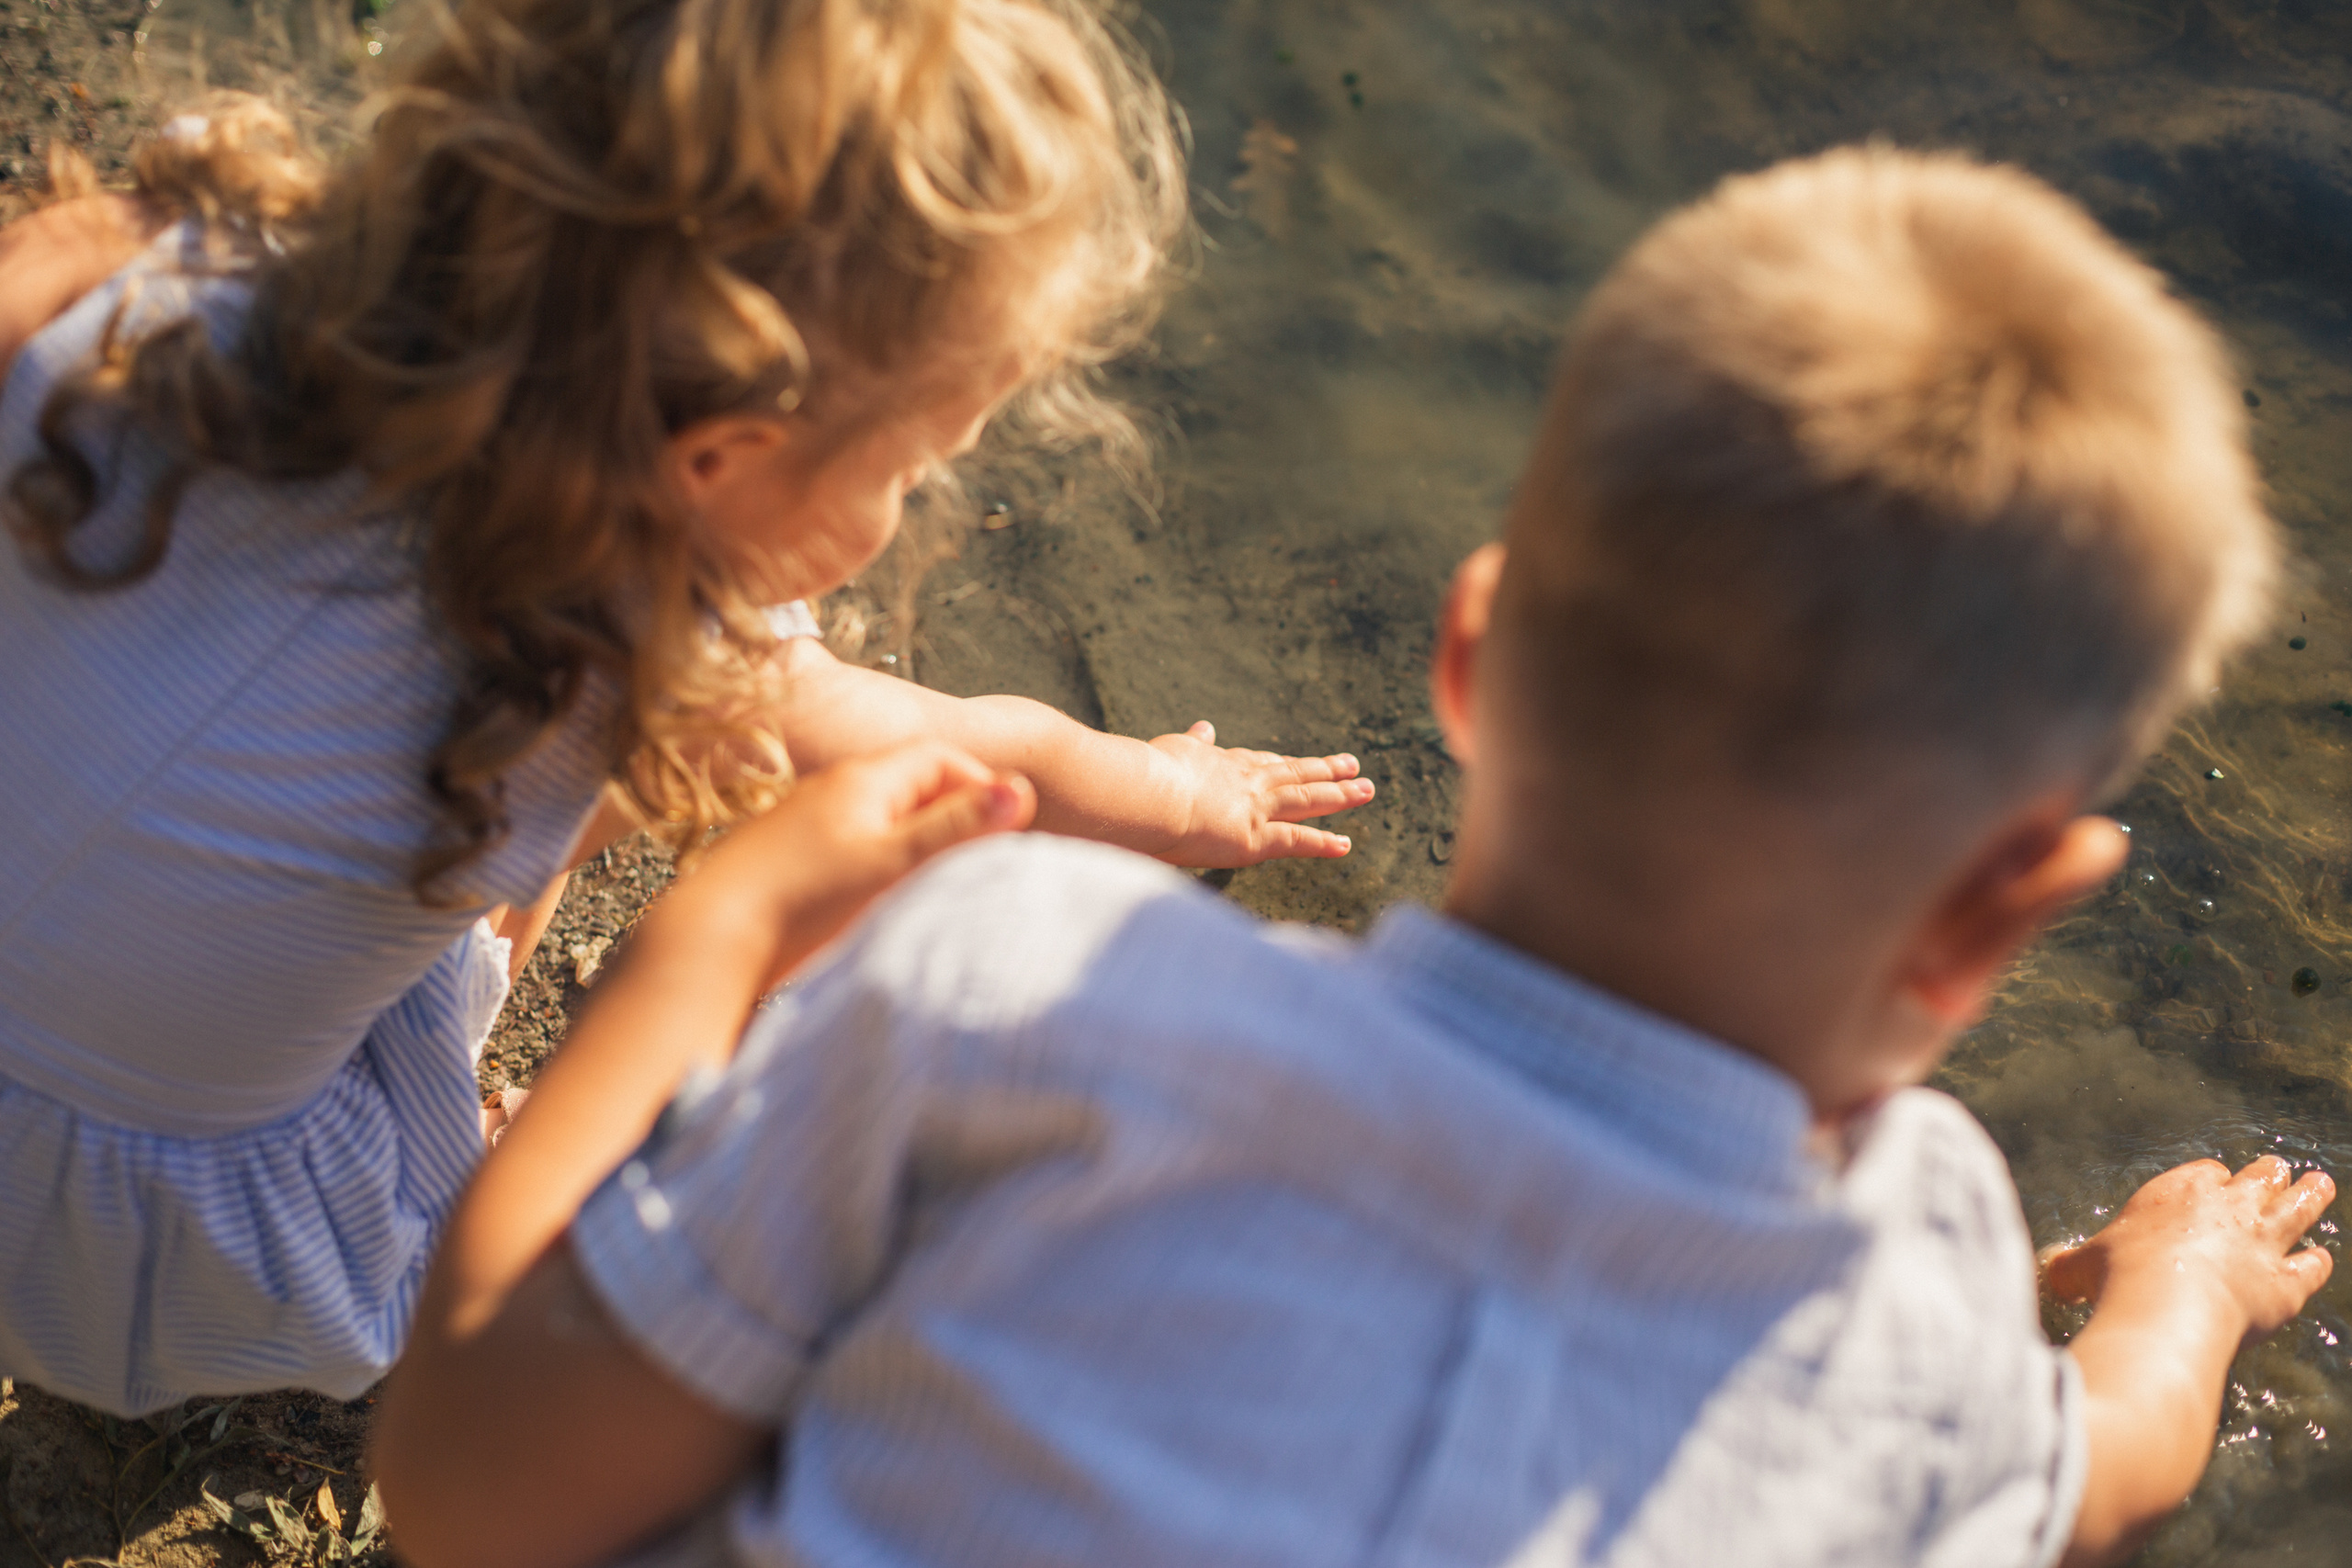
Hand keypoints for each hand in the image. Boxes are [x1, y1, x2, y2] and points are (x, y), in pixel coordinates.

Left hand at [663, 741, 1036, 991]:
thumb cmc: (802, 901)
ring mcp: (808, 825)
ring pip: (883, 820)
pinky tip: (884, 906)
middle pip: (912, 787)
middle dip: (954, 817)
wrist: (709, 939)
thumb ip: (956, 827)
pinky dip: (883, 867)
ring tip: (938, 887)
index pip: (940, 757)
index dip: (981, 785)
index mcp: (860, 780)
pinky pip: (854, 848)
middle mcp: (831, 791)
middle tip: (981, 861)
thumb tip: (1022, 789)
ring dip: (919, 846)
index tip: (1004, 829)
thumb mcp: (890, 863)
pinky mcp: (792, 861)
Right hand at [1144, 721, 1375, 867]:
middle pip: (1294, 773)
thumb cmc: (1145, 775)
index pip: (1261, 762)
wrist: (1145, 795)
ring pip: (1306, 800)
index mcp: (1221, 762)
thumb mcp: (1172, 748)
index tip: (1304, 761)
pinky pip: (1297, 841)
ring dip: (1338, 795)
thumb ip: (1193, 741)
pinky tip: (1345, 844)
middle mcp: (1246, 781)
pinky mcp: (1254, 839)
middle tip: (1352, 765)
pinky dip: (1322, 843)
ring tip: (1366, 790)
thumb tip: (1205, 726)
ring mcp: (1254, 809)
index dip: (1285, 763)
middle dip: (1325, 770)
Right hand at [2045, 1155, 2333, 1340]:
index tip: (2215, 1183)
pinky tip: (2321, 1257)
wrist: (2166, 1308)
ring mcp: (2262, 1243)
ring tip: (2321, 1183)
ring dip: (2311, 1195)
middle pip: (2259, 1180)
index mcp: (2179, 1190)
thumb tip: (2049, 1273)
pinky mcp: (2286, 1283)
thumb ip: (2069, 1265)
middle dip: (2269, 1174)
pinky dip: (2317, 1260)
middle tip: (2279, 1168)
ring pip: (2297, 1209)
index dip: (2213, 1179)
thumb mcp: (2079, 1267)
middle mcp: (2228, 1208)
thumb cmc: (2117, 1278)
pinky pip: (2312, 1265)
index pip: (2207, 1172)